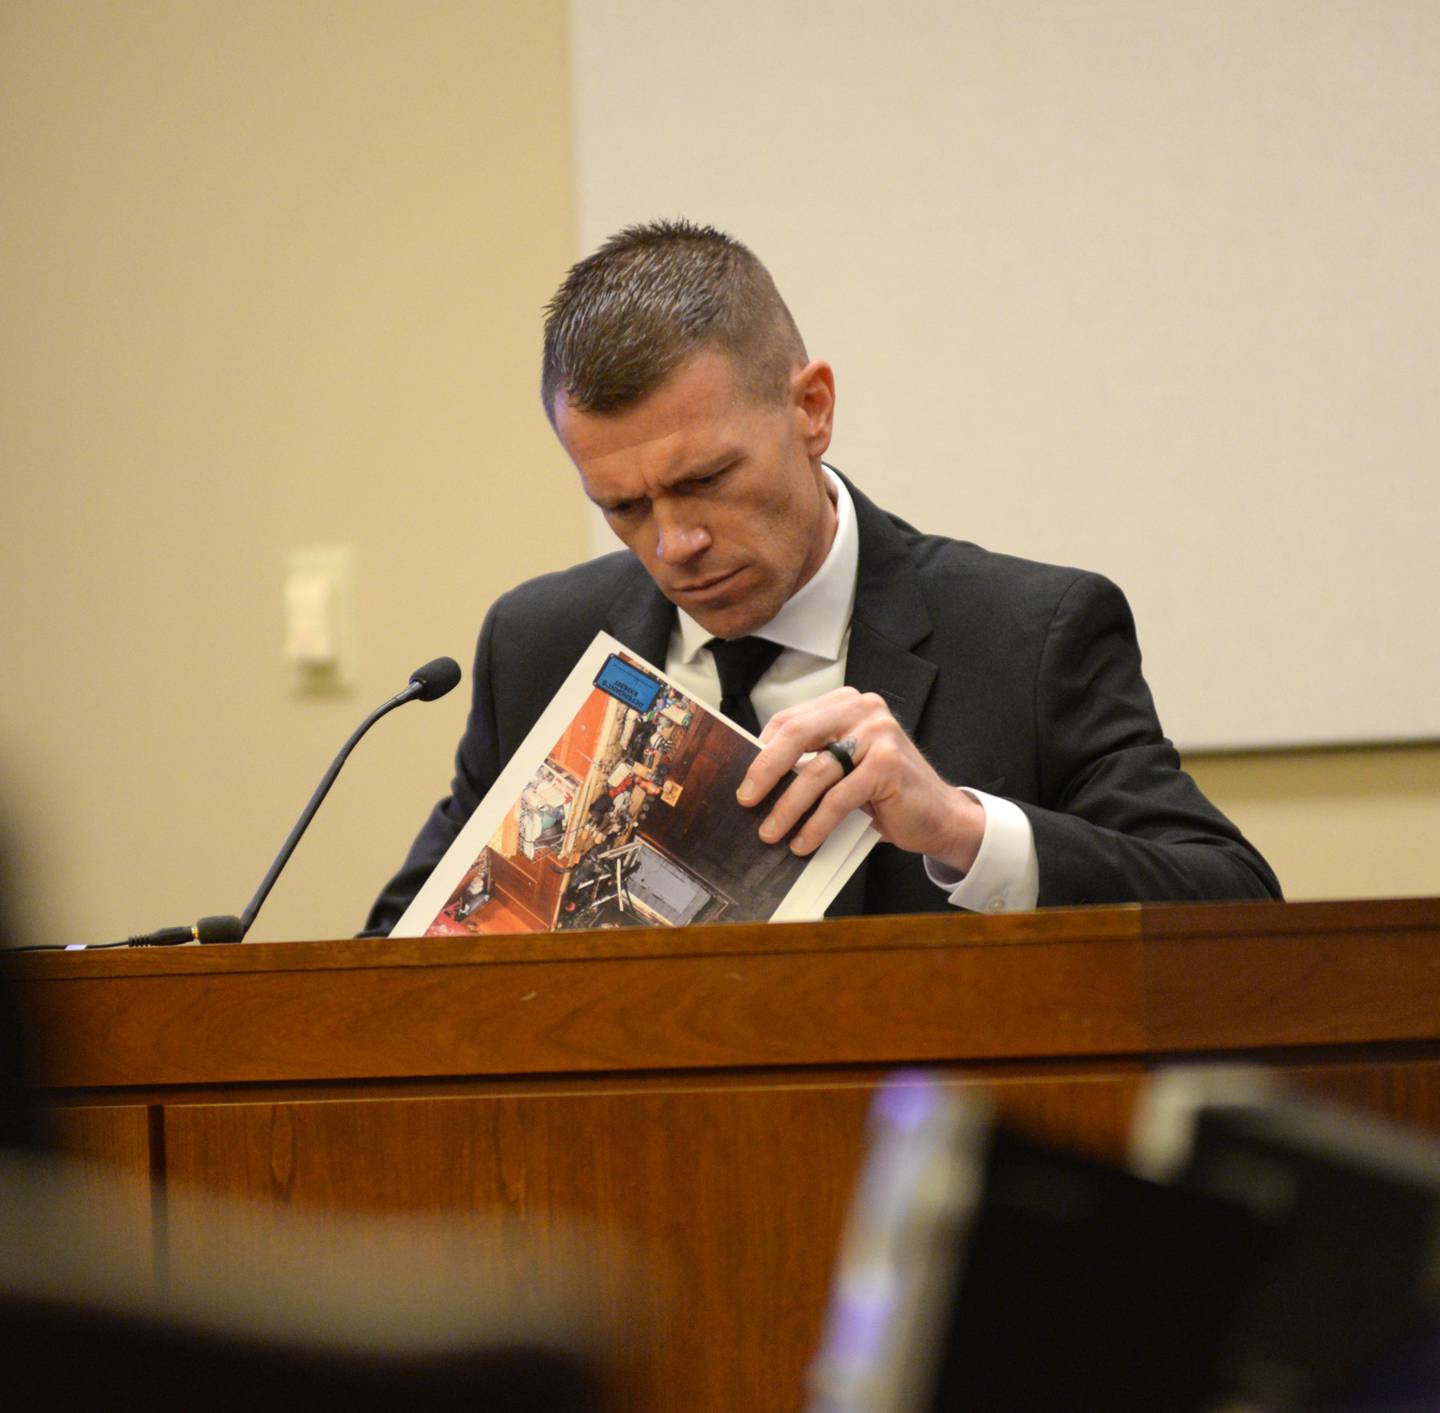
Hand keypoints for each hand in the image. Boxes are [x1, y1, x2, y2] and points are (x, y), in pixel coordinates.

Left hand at [736, 687, 985, 869]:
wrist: (938, 814)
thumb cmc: (884, 791)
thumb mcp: (844, 764)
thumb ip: (811, 758)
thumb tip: (756, 777)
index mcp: (846, 703)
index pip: (790, 720)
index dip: (762, 750)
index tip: (743, 779)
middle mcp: (863, 709)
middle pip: (797, 735)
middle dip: (765, 770)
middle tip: (745, 799)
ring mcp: (879, 734)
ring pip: (816, 772)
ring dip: (787, 807)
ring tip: (770, 833)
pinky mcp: (888, 764)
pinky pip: (838, 799)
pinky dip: (816, 824)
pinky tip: (803, 843)